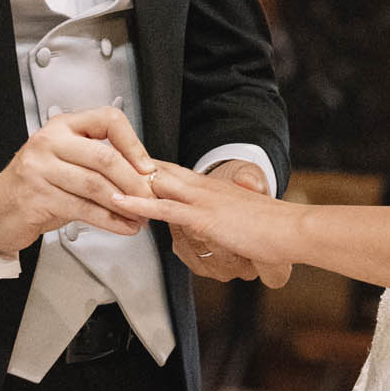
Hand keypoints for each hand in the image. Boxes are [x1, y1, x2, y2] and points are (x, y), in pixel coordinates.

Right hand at [0, 106, 157, 257]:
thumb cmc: (38, 185)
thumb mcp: (66, 161)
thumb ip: (98, 161)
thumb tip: (143, 173)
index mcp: (62, 126)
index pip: (107, 120)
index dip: (133, 143)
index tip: (147, 166)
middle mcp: (49, 142)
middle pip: (104, 157)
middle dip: (133, 181)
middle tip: (150, 196)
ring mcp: (40, 169)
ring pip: (95, 185)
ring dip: (124, 204)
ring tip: (139, 215)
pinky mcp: (37, 197)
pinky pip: (83, 209)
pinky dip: (109, 220)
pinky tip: (122, 226)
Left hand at [115, 162, 296, 287]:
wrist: (292, 229)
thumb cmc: (274, 229)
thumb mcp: (244, 223)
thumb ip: (228, 224)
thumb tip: (224, 234)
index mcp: (212, 187)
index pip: (173, 171)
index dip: (148, 166)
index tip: (125, 161)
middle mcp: (204, 187)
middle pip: (159, 169)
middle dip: (129, 165)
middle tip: (100, 156)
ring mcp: (202, 200)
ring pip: (157, 183)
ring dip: (127, 180)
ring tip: (97, 174)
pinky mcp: (203, 217)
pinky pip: (164, 208)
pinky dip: (139, 204)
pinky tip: (118, 203)